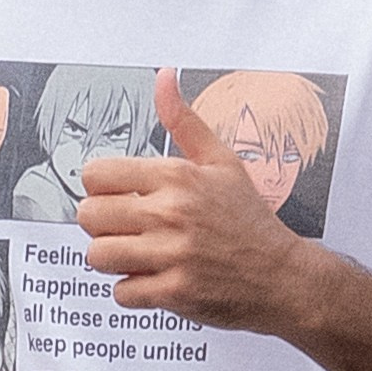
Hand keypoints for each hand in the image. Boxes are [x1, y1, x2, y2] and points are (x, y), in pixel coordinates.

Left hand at [77, 67, 314, 330]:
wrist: (282, 276)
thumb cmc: (250, 219)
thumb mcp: (222, 161)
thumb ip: (184, 121)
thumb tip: (163, 77)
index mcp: (177, 176)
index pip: (96, 175)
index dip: (101, 189)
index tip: (119, 198)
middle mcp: (171, 212)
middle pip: (89, 216)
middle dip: (102, 226)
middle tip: (127, 230)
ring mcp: (172, 255)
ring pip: (98, 256)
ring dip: (114, 259)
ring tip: (139, 255)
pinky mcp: (174, 292)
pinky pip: (121, 292)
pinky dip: (133, 291)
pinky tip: (156, 279)